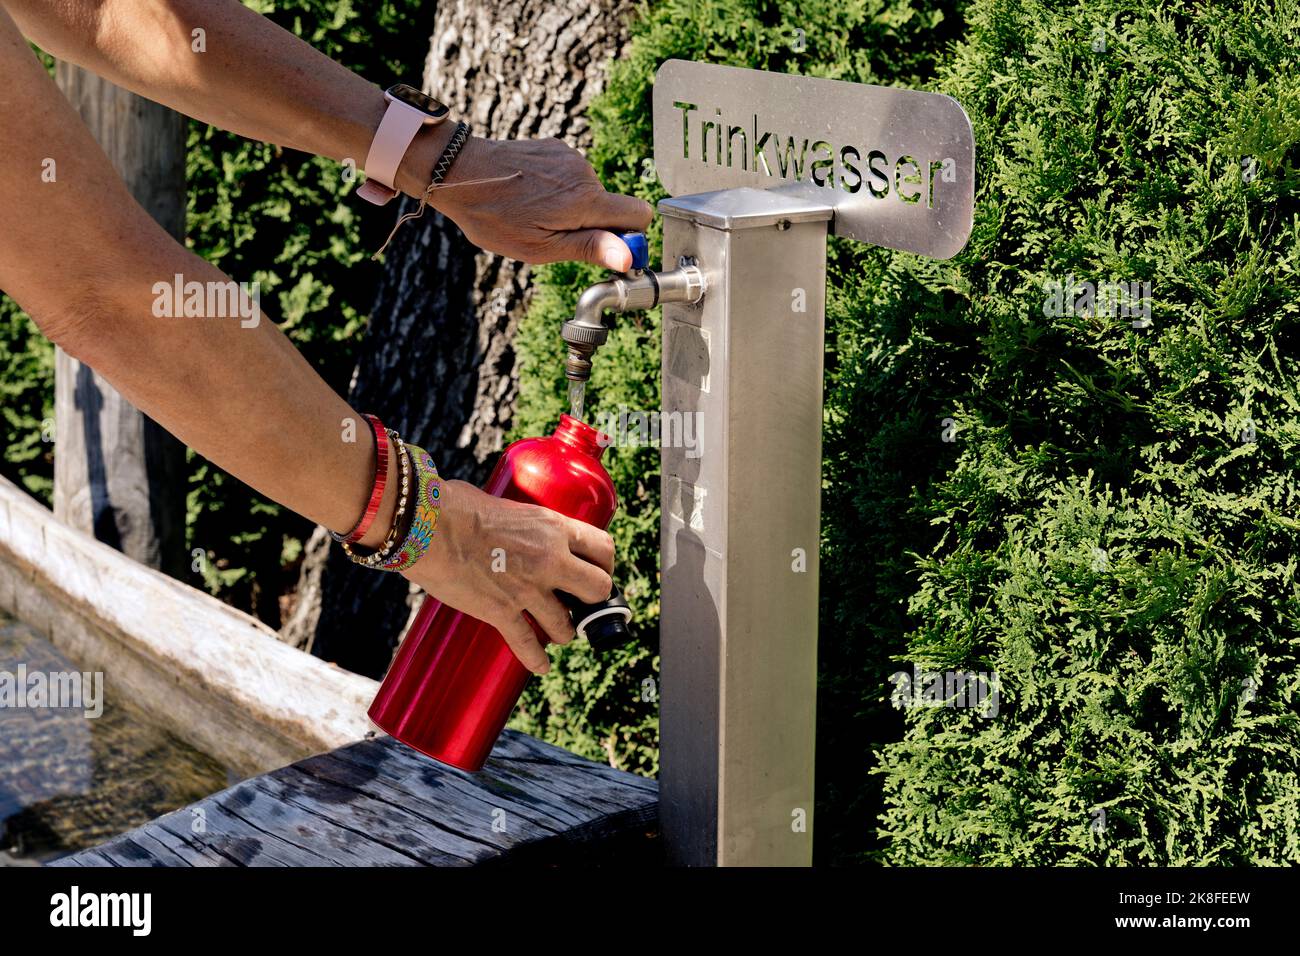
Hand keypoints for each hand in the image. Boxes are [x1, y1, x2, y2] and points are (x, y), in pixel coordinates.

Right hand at [402, 479, 614, 674]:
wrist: (426, 526)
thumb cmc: (457, 506)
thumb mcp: (508, 506)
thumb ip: (524, 523)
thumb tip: (520, 528)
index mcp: (554, 527)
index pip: (603, 548)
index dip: (604, 564)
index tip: (596, 571)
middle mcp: (550, 559)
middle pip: (598, 589)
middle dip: (592, 599)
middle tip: (580, 602)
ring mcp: (527, 589)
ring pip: (566, 625)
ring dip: (563, 631)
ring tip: (557, 631)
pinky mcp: (500, 612)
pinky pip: (528, 644)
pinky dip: (536, 660)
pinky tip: (540, 666)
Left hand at [431, 135, 653, 270]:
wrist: (460, 172)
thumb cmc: (496, 216)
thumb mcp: (541, 246)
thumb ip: (589, 248)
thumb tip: (627, 257)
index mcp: (586, 201)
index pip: (639, 214)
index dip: (630, 236)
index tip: (607, 248)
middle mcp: (585, 174)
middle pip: (612, 205)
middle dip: (593, 224)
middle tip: (554, 234)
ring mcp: (570, 157)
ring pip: (589, 192)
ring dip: (572, 207)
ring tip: (535, 213)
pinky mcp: (556, 148)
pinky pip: (572, 176)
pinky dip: (559, 189)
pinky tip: (531, 194)